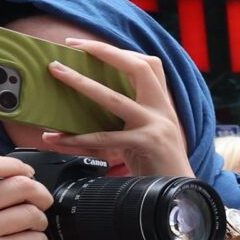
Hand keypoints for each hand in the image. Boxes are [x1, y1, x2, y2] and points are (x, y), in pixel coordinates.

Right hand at [0, 143, 51, 239]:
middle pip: (15, 186)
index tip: (26, 171)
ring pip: (28, 213)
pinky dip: (39, 238)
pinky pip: (30, 239)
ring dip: (40, 217)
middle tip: (40, 198)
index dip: (12, 164)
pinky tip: (31, 239)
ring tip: (35, 222)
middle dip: (39, 191)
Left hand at [41, 39, 195, 181]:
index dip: (117, 51)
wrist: (181, 194)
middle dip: (104, 52)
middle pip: (137, 68)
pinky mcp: (146, 144)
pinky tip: (57, 137)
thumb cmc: (158, 165)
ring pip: (114, 98)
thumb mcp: (146, 132)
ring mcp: (156, 126)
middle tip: (73, 46)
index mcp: (162, 104)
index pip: (147, 64)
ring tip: (58, 73)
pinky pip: (105, 138)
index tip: (87, 45)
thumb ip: (128, 115)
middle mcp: (162, 110)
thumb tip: (91, 100)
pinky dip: (77, 138)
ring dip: (82, 83)